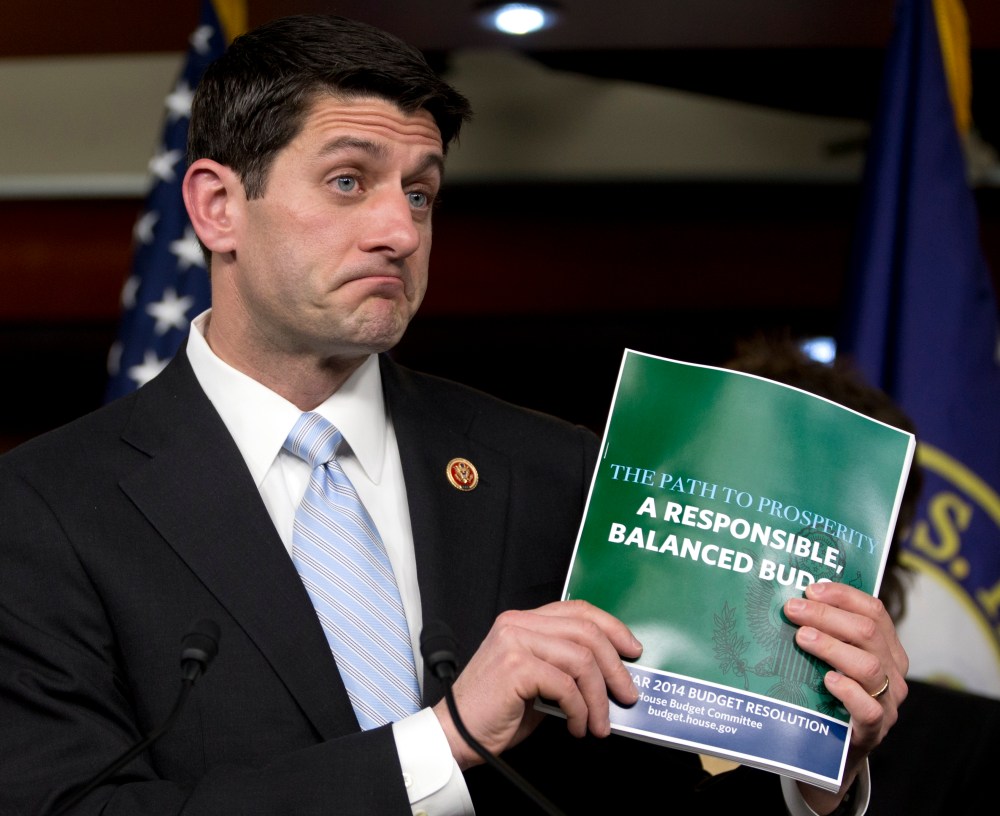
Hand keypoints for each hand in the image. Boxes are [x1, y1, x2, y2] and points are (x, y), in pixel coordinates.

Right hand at [432, 599, 641, 768]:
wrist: (455, 735)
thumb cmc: (495, 712)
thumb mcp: (535, 679)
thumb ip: (563, 664)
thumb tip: (610, 673)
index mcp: (522, 621)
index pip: (577, 610)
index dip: (611, 627)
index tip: (632, 650)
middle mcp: (517, 624)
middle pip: (587, 631)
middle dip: (615, 667)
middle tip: (627, 694)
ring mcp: (515, 641)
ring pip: (581, 659)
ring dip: (599, 697)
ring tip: (599, 723)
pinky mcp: (516, 666)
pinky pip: (566, 685)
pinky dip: (579, 710)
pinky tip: (576, 727)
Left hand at [783, 581, 907, 813]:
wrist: (835, 751)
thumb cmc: (829, 695)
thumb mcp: (833, 659)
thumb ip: (825, 632)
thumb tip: (789, 598)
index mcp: (887, 648)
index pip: (874, 611)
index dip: (843, 595)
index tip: (811, 589)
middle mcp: (892, 672)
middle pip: (867, 633)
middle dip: (827, 616)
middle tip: (792, 609)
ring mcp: (887, 703)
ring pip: (868, 666)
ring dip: (831, 646)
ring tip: (802, 637)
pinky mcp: (874, 730)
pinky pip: (868, 708)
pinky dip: (847, 690)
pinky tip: (826, 680)